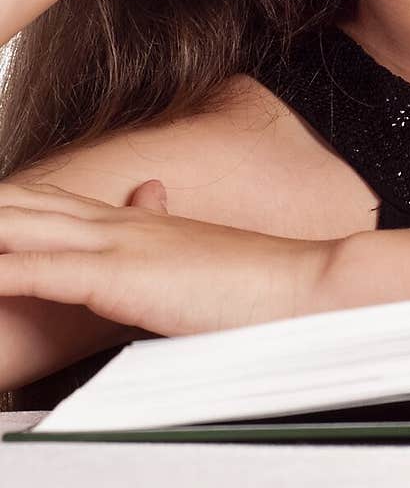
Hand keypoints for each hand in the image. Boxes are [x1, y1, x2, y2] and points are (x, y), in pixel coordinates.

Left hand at [0, 179, 337, 337]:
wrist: (302, 284)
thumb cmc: (256, 287)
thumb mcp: (196, 265)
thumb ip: (162, 253)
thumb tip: (149, 248)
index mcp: (134, 221)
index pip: (51, 203)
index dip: (8, 200)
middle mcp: (119, 222)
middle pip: (26, 202)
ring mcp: (118, 244)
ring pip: (24, 226)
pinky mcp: (122, 277)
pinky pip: (46, 270)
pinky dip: (6, 270)